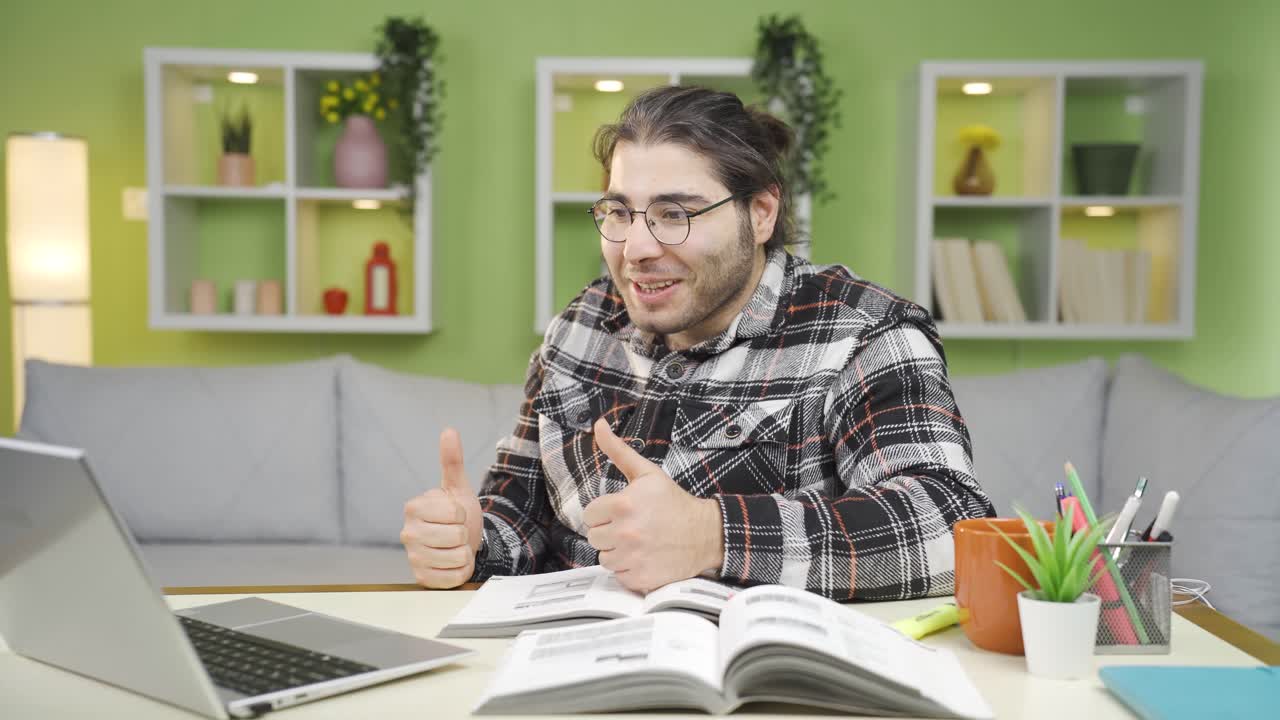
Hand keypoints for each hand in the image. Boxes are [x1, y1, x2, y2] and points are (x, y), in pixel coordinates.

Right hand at [401, 428, 484, 587]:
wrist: (460, 543)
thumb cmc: (458, 515)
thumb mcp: (457, 488)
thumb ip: (452, 461)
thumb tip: (449, 430)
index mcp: (414, 507)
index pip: (454, 512)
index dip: (462, 514)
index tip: (455, 515)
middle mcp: (408, 533)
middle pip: (456, 536)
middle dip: (463, 534)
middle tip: (456, 532)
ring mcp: (413, 557)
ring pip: (457, 556)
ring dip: (464, 553)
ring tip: (454, 547)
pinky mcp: (421, 579)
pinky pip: (454, 577)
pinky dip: (461, 571)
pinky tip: (452, 563)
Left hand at [583, 418, 723, 592]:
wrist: (706, 533)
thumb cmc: (673, 502)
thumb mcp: (647, 473)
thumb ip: (618, 450)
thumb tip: (598, 425)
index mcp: (623, 504)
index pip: (590, 515)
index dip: (604, 513)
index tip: (622, 512)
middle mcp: (625, 532)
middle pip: (594, 537)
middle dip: (609, 532)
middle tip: (632, 526)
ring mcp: (633, 557)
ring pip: (604, 558)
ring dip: (618, 552)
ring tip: (638, 542)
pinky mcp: (641, 578)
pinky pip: (619, 575)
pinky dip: (629, 569)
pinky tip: (644, 557)